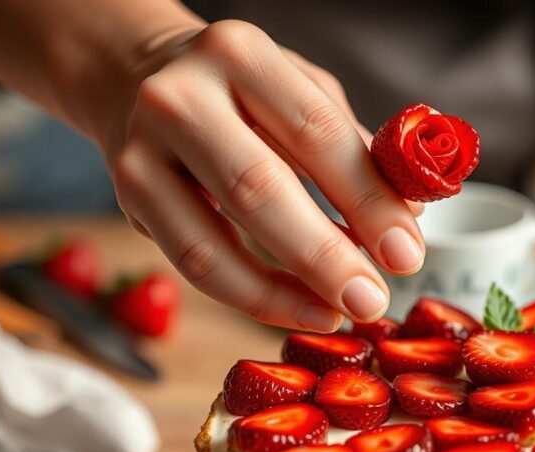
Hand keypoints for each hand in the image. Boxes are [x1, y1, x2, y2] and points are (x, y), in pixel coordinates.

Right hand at [104, 20, 424, 330]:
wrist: (132, 75)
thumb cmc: (239, 91)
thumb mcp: (300, 92)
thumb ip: (353, 150)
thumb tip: (407, 217)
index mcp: (241, 55)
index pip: (316, 132)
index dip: (367, 199)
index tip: (406, 253)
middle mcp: (182, 97)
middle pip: (258, 189)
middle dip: (324, 257)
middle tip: (372, 300)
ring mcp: (144, 151)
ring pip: (212, 244)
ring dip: (283, 293)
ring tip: (337, 313)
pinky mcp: (128, 201)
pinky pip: (192, 266)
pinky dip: (250, 296)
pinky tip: (296, 306)